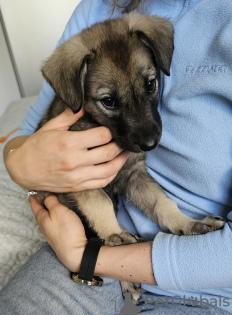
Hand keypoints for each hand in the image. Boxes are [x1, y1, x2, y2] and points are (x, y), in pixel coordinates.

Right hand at [5, 108, 129, 191]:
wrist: (23, 170)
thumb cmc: (36, 147)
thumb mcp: (51, 127)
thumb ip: (70, 116)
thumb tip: (85, 106)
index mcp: (69, 143)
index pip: (101, 136)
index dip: (110, 131)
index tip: (111, 128)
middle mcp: (75, 161)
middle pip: (108, 152)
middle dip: (120, 144)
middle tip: (123, 139)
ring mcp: (77, 176)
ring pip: (109, 170)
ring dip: (121, 160)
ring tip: (125, 152)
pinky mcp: (78, 186)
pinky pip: (101, 182)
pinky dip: (112, 174)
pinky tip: (115, 167)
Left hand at [31, 193, 86, 271]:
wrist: (75, 252)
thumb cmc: (67, 231)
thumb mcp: (59, 211)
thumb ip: (51, 202)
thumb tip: (46, 194)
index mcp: (42, 219)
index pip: (35, 206)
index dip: (34, 198)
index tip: (32, 192)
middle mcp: (44, 227)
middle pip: (39, 213)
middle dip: (40, 204)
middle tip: (41, 196)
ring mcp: (50, 234)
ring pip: (45, 220)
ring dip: (47, 212)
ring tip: (50, 206)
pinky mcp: (58, 238)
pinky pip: (52, 226)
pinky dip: (53, 219)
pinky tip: (58, 219)